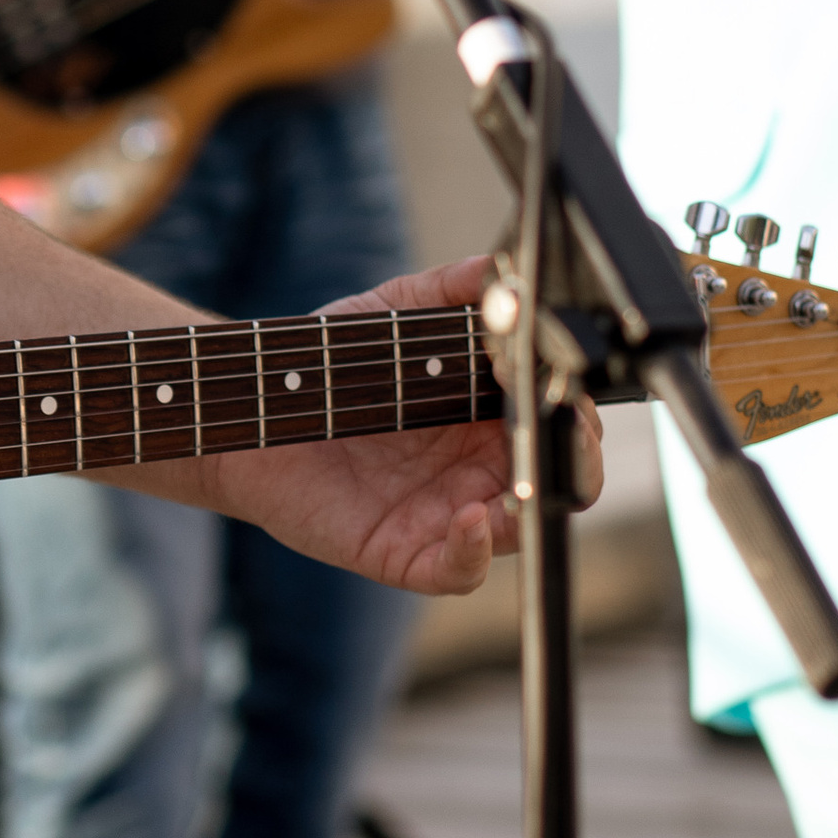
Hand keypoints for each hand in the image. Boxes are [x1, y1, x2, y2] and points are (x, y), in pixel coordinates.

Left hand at [196, 257, 602, 595]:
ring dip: (535, 501)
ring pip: (521, 526)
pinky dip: (476, 549)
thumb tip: (502, 268)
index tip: (554, 370)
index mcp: (487, 416)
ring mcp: (445, 514)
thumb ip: (451, 287)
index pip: (559, 418)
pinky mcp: (405, 551)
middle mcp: (477, 469)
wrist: (261, 403)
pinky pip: (459, 569)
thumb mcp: (395, 312)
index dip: (571, 400)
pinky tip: (473, 516)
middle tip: (564, 425)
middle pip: (558, 475)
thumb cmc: (332, 363)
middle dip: (576, 454)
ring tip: (525, 473)